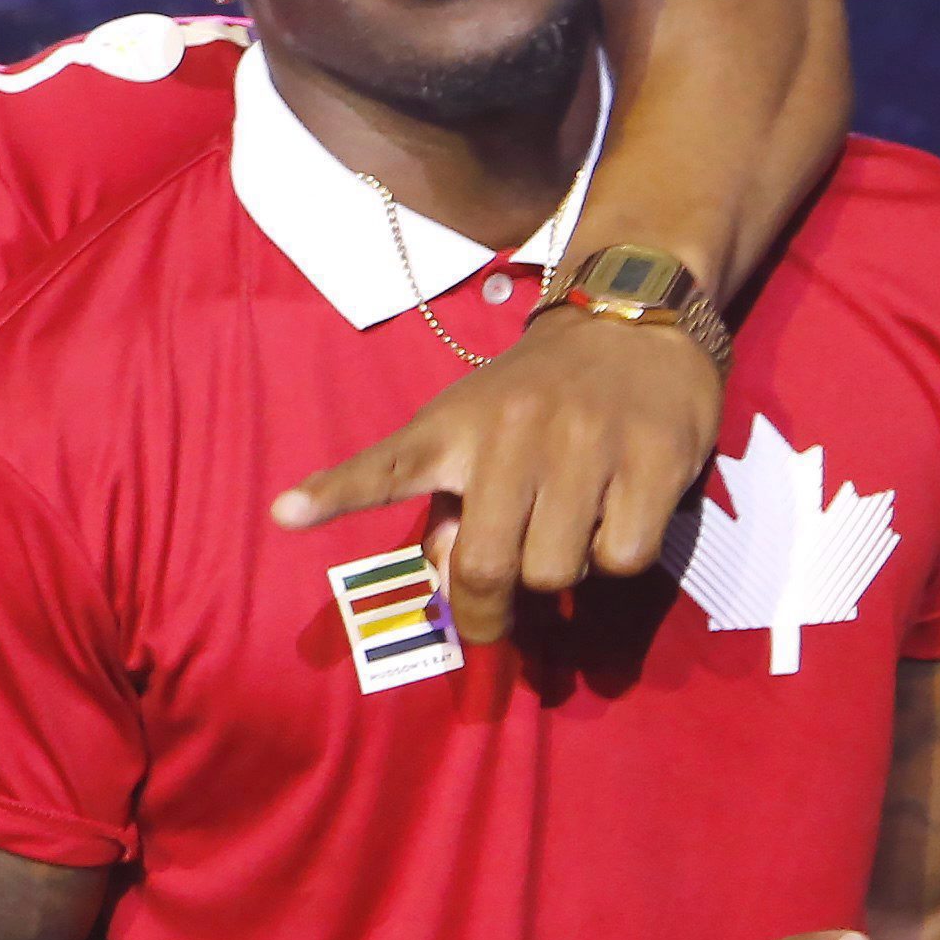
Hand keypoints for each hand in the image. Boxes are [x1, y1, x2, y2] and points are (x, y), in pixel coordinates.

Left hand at [272, 302, 726, 642]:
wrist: (630, 319)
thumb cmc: (536, 394)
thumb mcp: (475, 431)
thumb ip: (451, 508)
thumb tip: (453, 589)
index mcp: (454, 427)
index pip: (387, 466)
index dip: (335, 493)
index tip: (284, 513)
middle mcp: (514, 431)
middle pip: (488, 567)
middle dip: (488, 613)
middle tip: (495, 620)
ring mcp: (587, 441)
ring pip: (559, 570)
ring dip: (562, 575)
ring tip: (568, 530)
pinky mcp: (654, 456)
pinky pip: (625, 557)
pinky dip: (618, 557)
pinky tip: (618, 513)